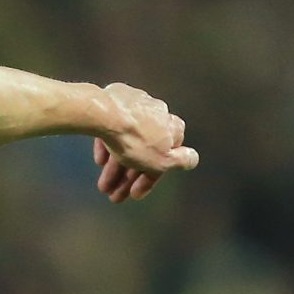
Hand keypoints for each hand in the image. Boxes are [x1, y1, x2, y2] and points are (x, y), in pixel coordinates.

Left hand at [91, 82, 197, 202]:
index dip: (151, 178)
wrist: (105, 113)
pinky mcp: (116, 99)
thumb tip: (193, 159)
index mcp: (172, 126)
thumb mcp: (163, 159)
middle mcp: (158, 112)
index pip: (166, 156)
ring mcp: (137, 105)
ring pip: (127, 140)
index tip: (136, 194)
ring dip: (116, 166)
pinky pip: (114, 127)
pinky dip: (108, 145)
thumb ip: (181, 161)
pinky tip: (100, 159)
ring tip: (103, 186)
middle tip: (114, 194)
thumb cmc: (135, 140)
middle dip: (129, 176)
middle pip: (143, 150)